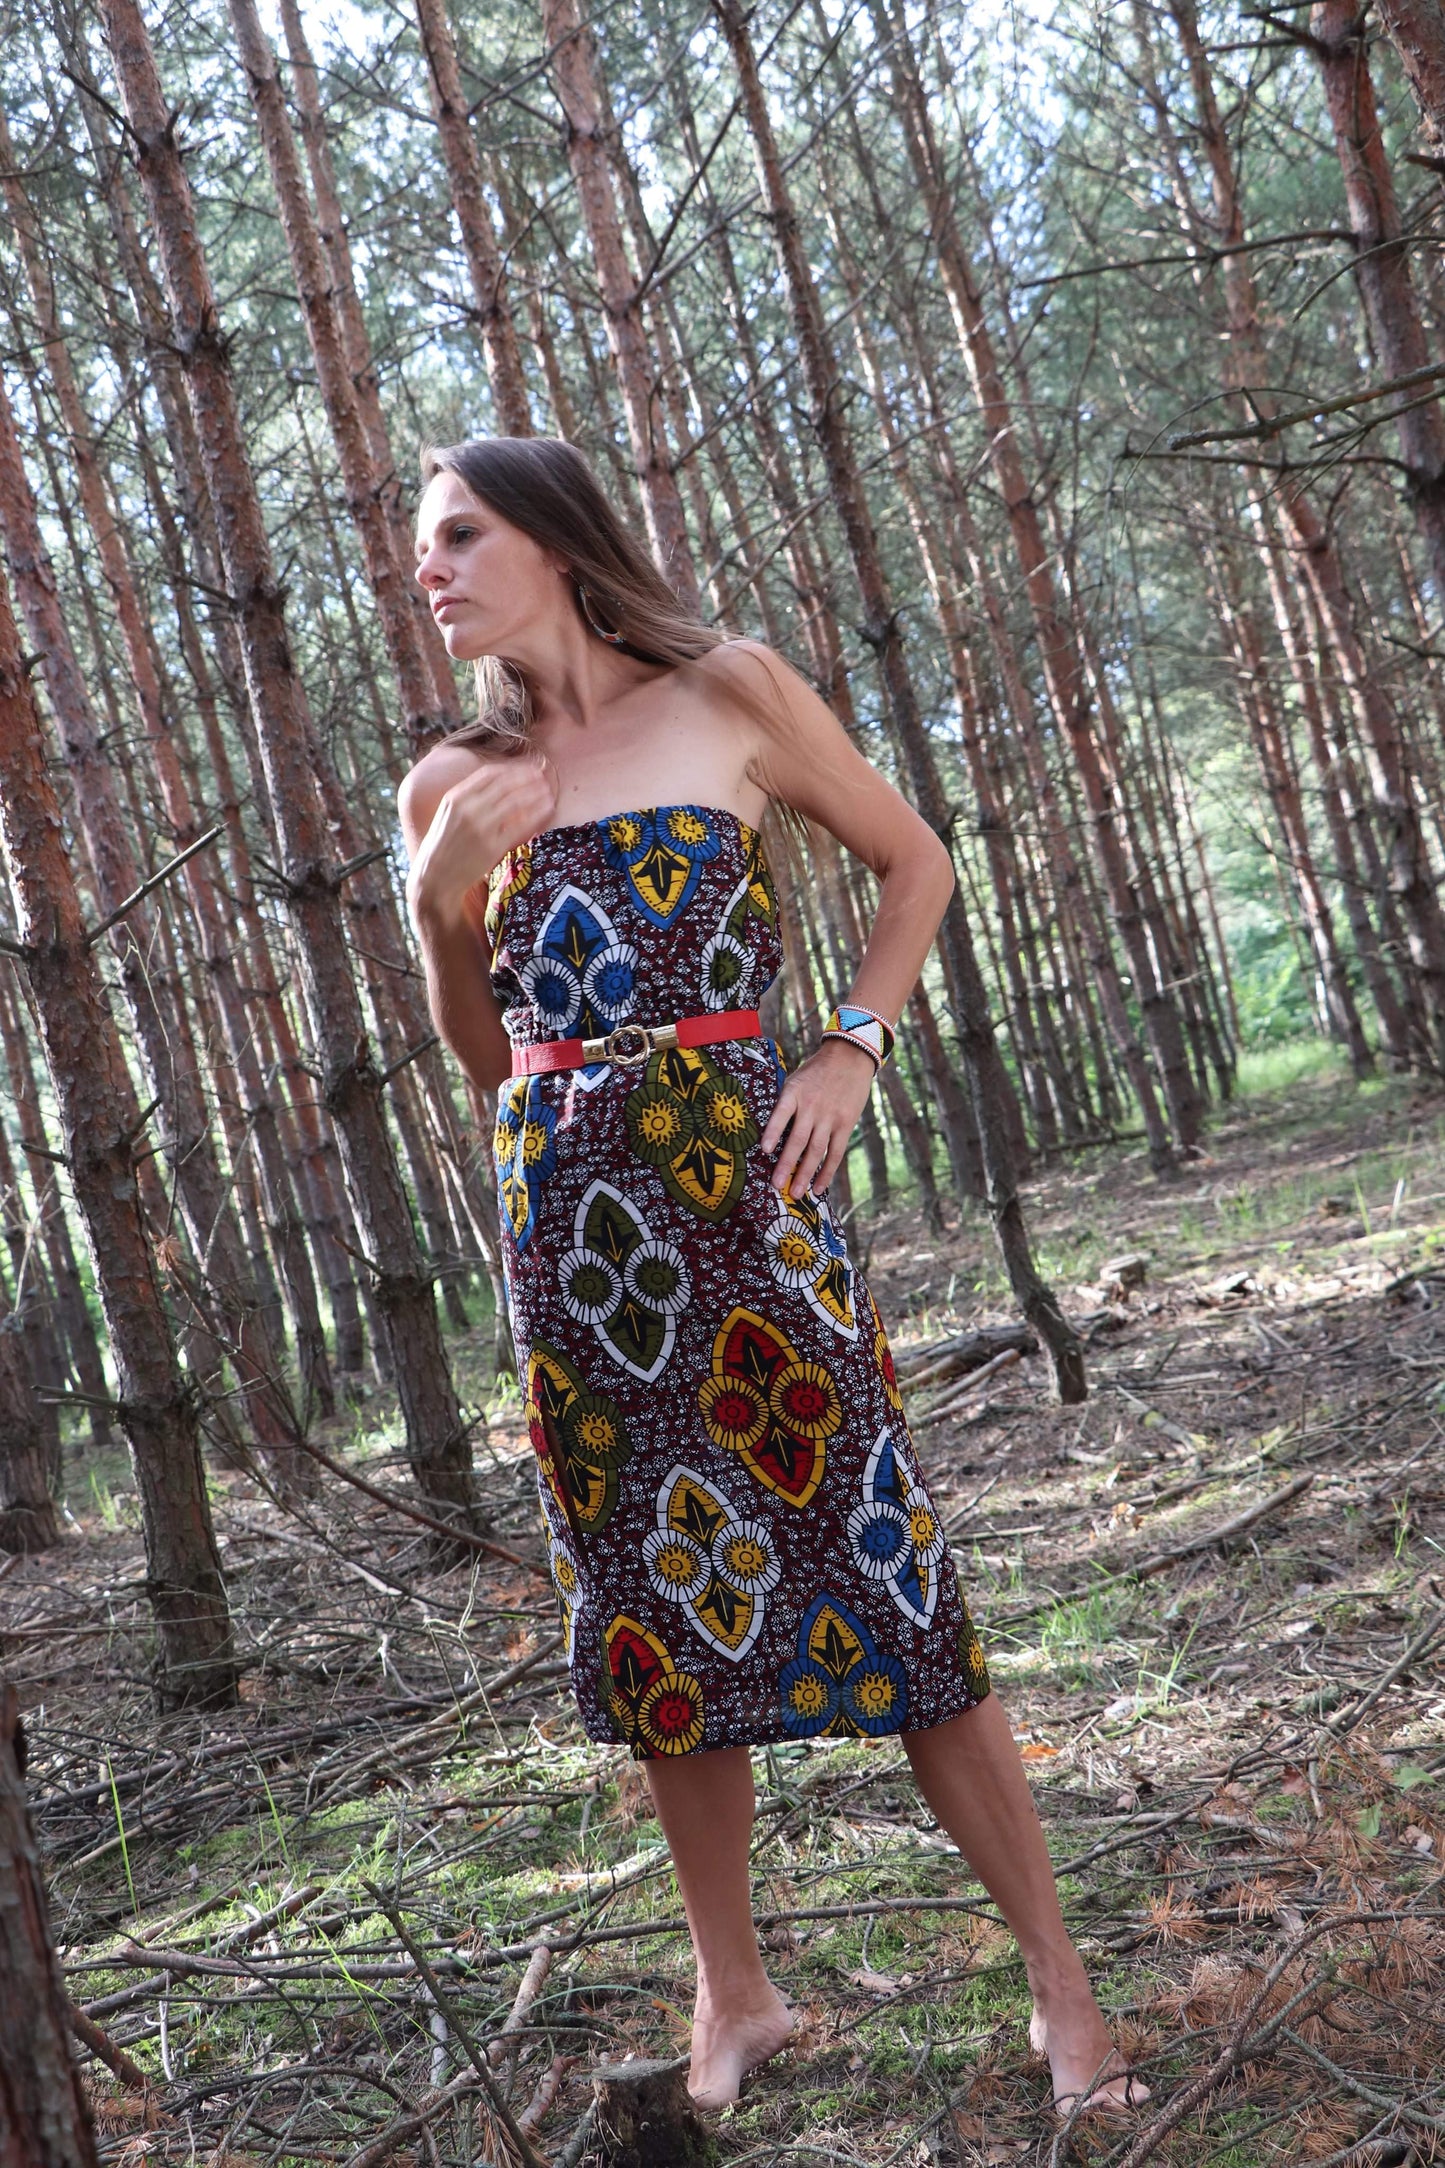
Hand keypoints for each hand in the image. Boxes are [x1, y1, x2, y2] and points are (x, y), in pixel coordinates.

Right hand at [406, 753, 556, 928]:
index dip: (512, 769)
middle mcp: (467, 809)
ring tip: (549, 793)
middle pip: (505, 785)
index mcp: (455, 797)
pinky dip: (536, 816)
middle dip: (528, 778)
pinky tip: (547, 811)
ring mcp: (480, 828)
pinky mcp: (491, 847)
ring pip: (515, 802)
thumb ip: (469, 798)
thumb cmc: (445, 845)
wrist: (435, 877)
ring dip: (535, 794)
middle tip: (544, 777)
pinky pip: (520, 827)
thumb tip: (498, 783)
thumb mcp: (449, 814)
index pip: (489, 773)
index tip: (527, 769)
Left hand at [759, 1036, 877, 1197]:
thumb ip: (785, 1103)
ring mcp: (830, 1117)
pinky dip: (827, 1171)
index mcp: (794, 1092)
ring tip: (795, 1193)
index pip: (781, 1114)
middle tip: (776, 1185)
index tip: (763, 1150)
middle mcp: (812, 1106)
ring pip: (816, 1150)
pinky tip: (819, 1187)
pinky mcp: (845, 1124)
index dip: (773, 1132)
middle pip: (798, 1140)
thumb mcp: (795, 1080)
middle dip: (786, 1165)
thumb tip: (768, 1132)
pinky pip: (835, 1152)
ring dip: (805, 1174)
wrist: (850, 1058)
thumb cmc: (816, 1072)